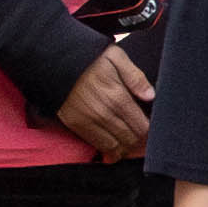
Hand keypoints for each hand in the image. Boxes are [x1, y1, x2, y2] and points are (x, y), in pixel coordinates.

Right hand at [56, 44, 154, 162]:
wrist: (55, 62)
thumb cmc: (89, 59)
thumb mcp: (116, 57)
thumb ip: (136, 77)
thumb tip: (150, 96)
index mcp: (118, 98)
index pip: (142, 127)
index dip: (150, 131)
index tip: (151, 127)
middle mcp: (105, 114)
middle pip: (131, 139)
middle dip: (140, 141)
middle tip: (143, 136)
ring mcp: (89, 122)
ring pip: (115, 147)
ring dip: (125, 147)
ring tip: (129, 142)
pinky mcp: (76, 126)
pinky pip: (97, 145)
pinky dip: (108, 150)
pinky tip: (114, 146)